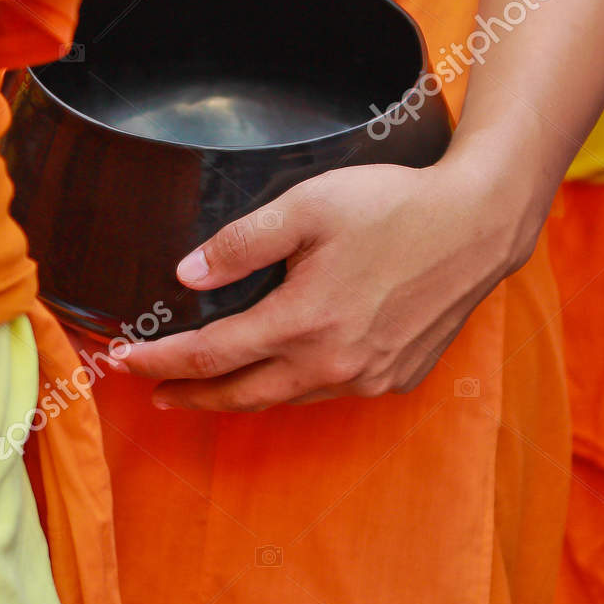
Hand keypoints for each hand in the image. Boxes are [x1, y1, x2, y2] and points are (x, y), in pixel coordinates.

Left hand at [113, 158, 524, 410]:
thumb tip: (186, 276)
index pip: (211, 355)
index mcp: (304, 323)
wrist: (479, 224)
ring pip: (288, 397)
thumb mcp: (309, 206)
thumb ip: (242, 242)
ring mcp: (370, 378)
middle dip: (192, 395)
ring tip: (211, 385)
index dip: (161, 360)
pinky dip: (297, 384)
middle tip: (156, 390)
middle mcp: (335, 363)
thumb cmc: (395, 206)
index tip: (124, 359)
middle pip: (242, 395)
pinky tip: (287, 367)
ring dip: (243, 394)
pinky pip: (332, 390)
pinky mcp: (399, 377)